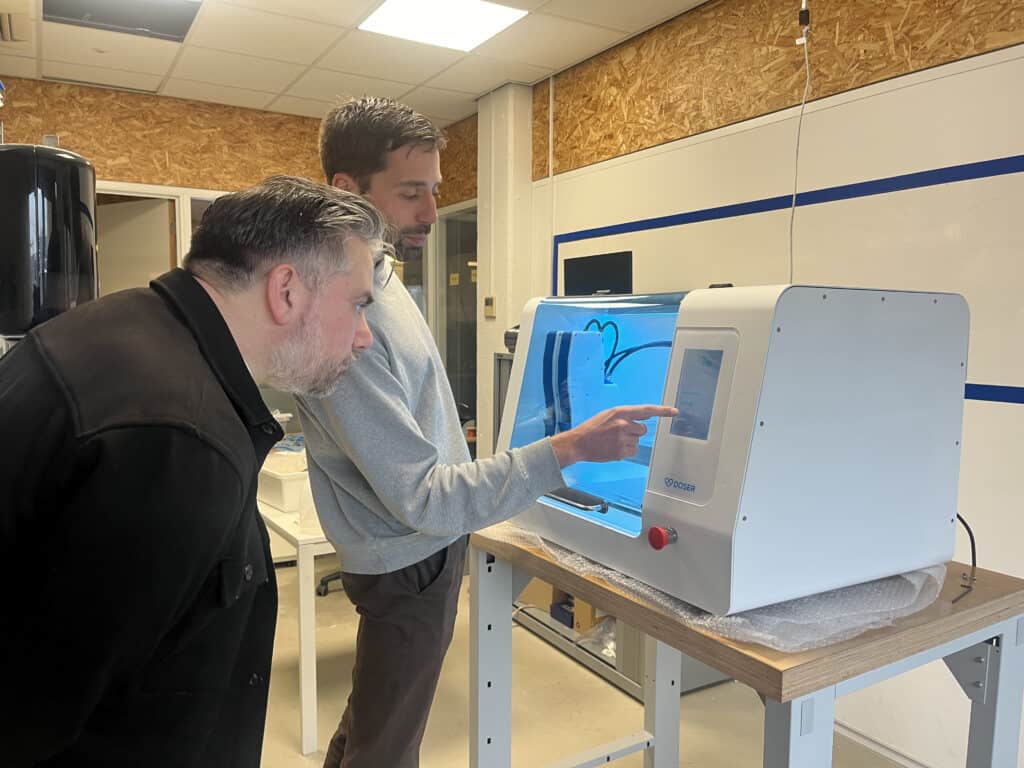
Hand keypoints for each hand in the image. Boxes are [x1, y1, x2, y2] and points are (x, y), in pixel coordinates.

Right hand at [549, 405, 677, 466]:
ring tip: (612, 441)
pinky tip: (612, 448)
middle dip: (634, 432)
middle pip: (642, 429)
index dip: (662, 411)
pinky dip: (625, 451)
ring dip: (628, 442)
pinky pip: (632, 451)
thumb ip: (626, 415)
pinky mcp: (621, 451)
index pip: (646, 410)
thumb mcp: (608, 415)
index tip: (674, 411)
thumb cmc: (592, 429)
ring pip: (637, 441)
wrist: (578, 443)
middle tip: (618, 433)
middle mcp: (623, 424)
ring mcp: (622, 438)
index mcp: (620, 412)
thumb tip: (646, 416)